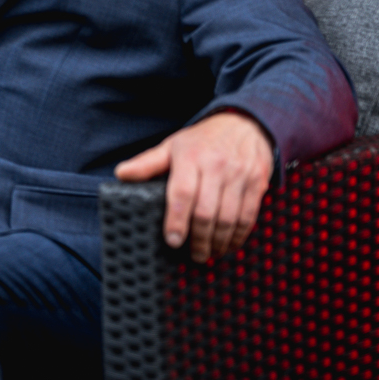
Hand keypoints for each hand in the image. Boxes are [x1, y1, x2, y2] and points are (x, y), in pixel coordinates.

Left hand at [114, 110, 273, 262]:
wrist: (243, 124)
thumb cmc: (201, 141)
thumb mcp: (171, 147)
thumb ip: (147, 163)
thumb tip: (121, 174)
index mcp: (190, 156)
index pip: (182, 193)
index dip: (177, 220)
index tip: (173, 240)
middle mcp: (216, 165)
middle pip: (206, 210)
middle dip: (199, 239)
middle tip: (193, 255)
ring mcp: (239, 174)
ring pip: (229, 217)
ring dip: (219, 242)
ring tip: (209, 253)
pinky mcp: (257, 182)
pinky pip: (248, 215)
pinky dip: (238, 235)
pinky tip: (228, 244)